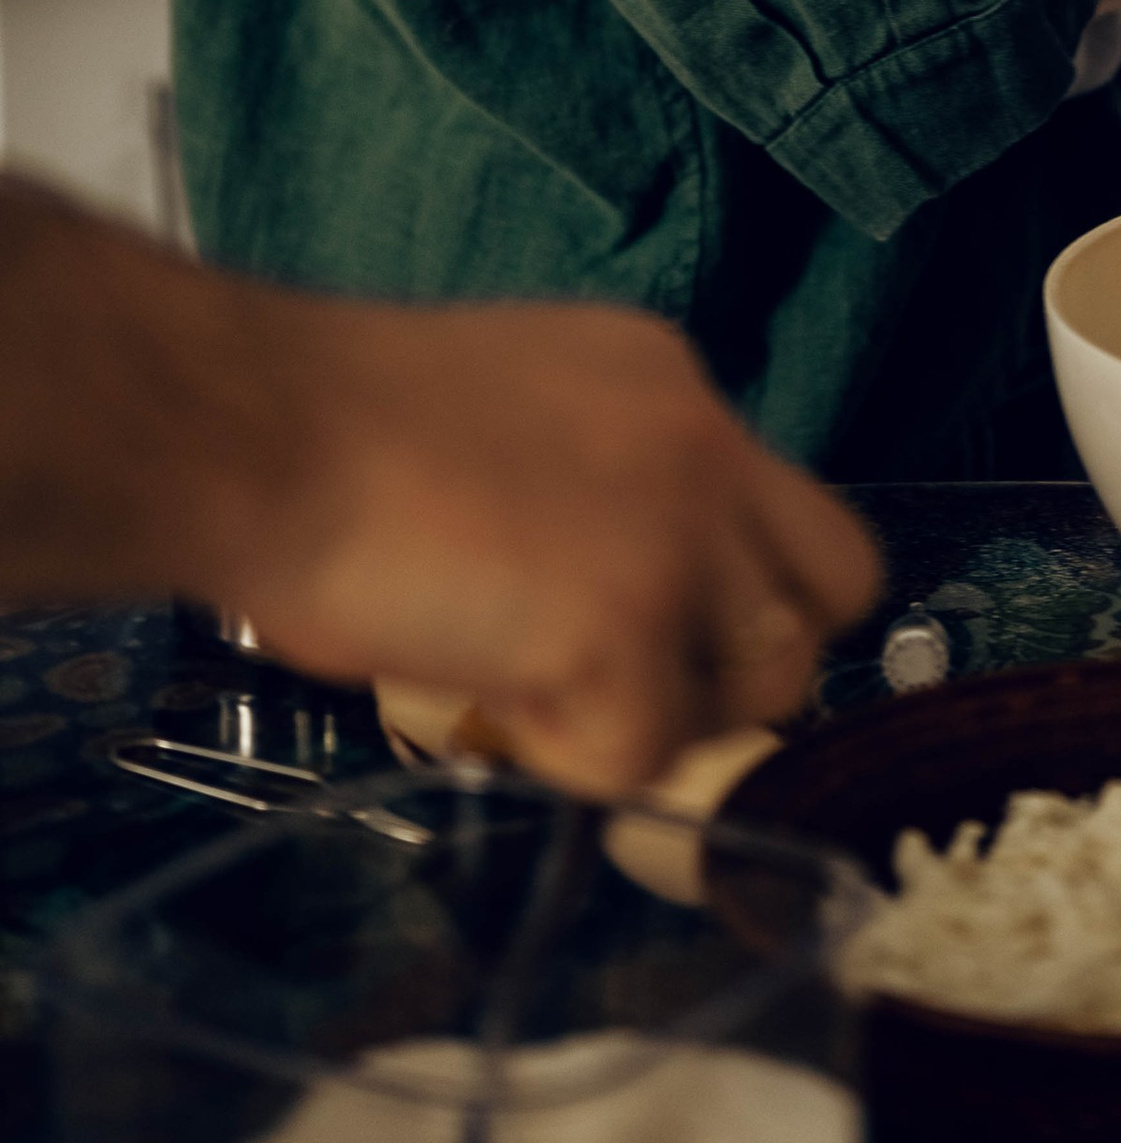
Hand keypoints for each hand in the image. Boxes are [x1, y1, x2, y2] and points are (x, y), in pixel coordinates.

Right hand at [214, 295, 878, 796]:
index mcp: (672, 384)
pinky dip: (566, 757)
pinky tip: (489, 700)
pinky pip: (643, 757)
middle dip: (745, 659)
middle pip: (830, 592)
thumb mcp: (517, 409)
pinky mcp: (630, 637)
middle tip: (630, 681)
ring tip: (539, 689)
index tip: (667, 623)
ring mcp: (682, 545)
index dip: (743, 586)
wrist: (268, 437)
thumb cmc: (335, 430)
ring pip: (761, 685)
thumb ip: (600, 476)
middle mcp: (709, 450)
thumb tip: (608, 573)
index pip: (785, 505)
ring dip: (663, 713)